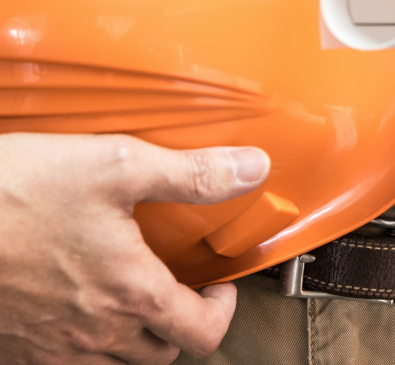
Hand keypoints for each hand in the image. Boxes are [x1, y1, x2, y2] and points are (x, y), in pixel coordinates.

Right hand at [0, 133, 269, 363]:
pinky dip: (79, 347)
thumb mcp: (117, 165)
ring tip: (129, 296)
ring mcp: (45, 348)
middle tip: (177, 286)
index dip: (222, 310)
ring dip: (132, 338)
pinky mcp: (11, 347)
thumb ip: (193, 174)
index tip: (217, 284)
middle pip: (159, 353)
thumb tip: (253, 169)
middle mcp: (91, 334)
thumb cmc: (12, 191)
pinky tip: (71, 307)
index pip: (202, 333)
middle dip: (179, 322)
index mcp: (129, 294)